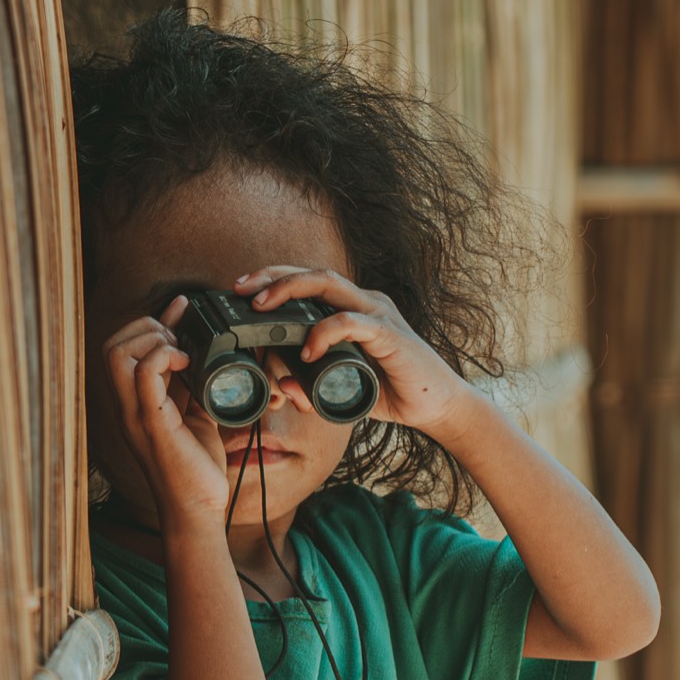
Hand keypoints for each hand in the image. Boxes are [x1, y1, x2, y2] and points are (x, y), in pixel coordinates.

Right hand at [102, 296, 228, 520]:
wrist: (199, 510)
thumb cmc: (196, 468)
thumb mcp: (195, 415)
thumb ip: (191, 385)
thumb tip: (202, 353)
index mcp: (133, 403)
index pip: (121, 348)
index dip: (148, 324)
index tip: (180, 318)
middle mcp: (126, 406)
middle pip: (112, 344)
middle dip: (146, 327)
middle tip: (180, 339)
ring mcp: (135, 414)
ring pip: (118, 353)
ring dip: (152, 339)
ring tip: (182, 350)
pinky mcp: (153, 423)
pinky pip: (145, 374)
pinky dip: (165, 356)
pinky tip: (188, 363)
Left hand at [233, 267, 482, 437]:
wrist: (438, 406)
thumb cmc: (394, 391)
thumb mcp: (345, 384)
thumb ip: (316, 382)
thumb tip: (284, 387)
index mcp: (354, 309)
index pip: (310, 283)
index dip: (275, 280)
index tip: (242, 290)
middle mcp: (365, 303)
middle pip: (314, 273)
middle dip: (273, 276)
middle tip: (241, 289)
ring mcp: (378, 314)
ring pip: (329, 285)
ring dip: (290, 291)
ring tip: (262, 308)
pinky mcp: (390, 334)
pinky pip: (350, 322)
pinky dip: (324, 333)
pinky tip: (307, 351)